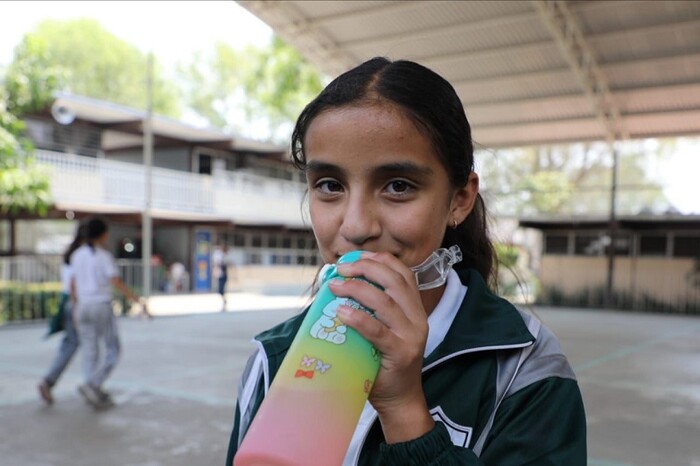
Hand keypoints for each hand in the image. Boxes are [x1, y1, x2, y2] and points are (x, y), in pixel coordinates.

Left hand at [330, 252, 433, 441]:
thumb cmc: (383, 362)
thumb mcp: (384, 329)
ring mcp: (411, 335)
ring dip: (357, 289)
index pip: (403, 273)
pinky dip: (359, 318)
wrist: (399, 399)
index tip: (356, 257)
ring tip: (335, 287)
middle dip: (365, 268)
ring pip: (385, 301)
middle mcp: (417, 318)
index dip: (380, 260)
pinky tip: (342, 312)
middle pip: (394, 281)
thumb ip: (372, 310)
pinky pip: (378, 330)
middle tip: (340, 269)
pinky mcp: (400, 353)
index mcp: (415, 308)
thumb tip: (338, 286)